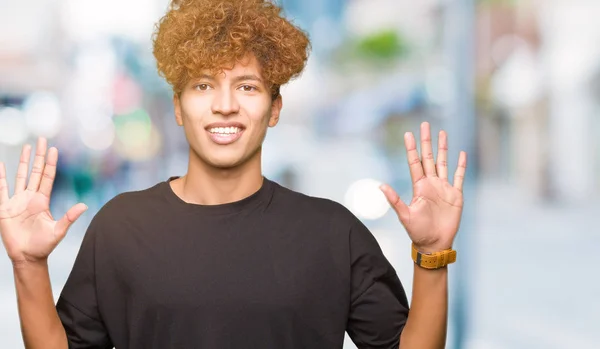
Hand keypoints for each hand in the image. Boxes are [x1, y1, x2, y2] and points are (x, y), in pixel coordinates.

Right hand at [0, 138, 87, 266]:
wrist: (27, 257)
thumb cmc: (44, 246)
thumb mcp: (58, 230)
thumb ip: (69, 217)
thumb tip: (85, 205)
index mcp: (43, 201)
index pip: (47, 177)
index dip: (50, 164)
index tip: (53, 149)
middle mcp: (30, 198)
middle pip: (35, 172)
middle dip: (38, 156)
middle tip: (41, 139)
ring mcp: (17, 202)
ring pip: (20, 177)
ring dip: (23, 162)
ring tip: (27, 147)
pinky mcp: (4, 209)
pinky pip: (1, 190)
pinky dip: (0, 178)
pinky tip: (0, 165)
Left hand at [380, 122, 466, 252]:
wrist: (434, 244)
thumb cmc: (417, 232)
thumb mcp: (404, 215)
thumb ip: (394, 200)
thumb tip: (380, 186)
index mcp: (419, 186)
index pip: (414, 162)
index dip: (412, 148)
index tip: (408, 134)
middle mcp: (431, 184)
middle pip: (428, 157)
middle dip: (426, 141)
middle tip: (424, 125)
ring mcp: (444, 188)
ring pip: (443, 163)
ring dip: (443, 148)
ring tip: (442, 133)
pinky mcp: (456, 195)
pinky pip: (459, 177)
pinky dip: (461, 165)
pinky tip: (461, 154)